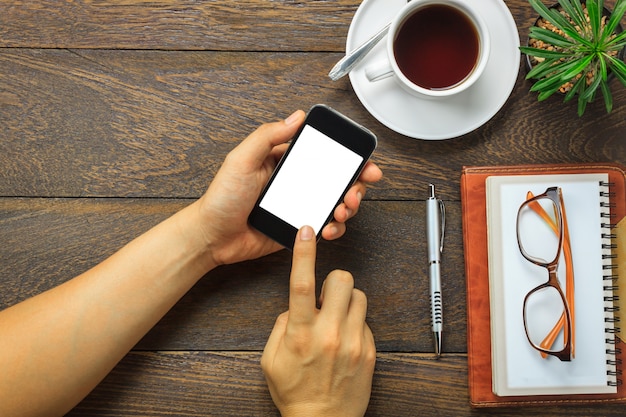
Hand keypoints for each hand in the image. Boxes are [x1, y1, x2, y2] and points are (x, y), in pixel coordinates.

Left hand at [196, 110, 382, 265]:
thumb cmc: (221, 199)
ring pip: (337, 203)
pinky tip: (327, 228)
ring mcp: (299, 206)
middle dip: (355, 184)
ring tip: (341, 211)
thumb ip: (268, 136)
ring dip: (348, 207)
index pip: (323, 154)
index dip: (348, 157)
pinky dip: (334, 229)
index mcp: (284, 162)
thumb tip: (296, 117)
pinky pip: (325, 227)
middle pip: (338, 179)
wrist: (212, 237)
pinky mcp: (299, 228)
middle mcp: (296, 183)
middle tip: (354, 192)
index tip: (364, 162)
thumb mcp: (241, 160)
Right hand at [261, 226, 375, 416]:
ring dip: (346, 301)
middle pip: (341, 279)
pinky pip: (366, 321)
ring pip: (359, 296)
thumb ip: (282, 325)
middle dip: (333, 282)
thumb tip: (297, 306)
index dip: (303, 253)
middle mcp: (329, 334)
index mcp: (300, 333)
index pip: (301, 284)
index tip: (305, 231)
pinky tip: (345, 341)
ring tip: (337, 319)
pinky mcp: (369, 351)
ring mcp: (353, 342)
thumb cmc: (295, 392)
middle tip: (326, 297)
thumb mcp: (271, 359)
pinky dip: (355, 323)